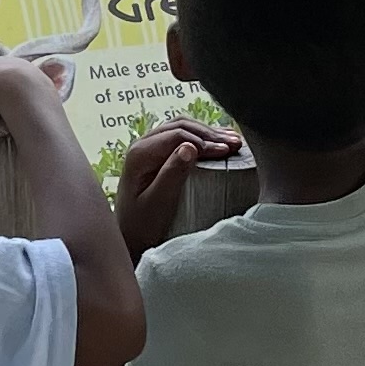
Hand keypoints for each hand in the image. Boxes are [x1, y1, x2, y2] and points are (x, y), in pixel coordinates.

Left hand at [115, 120, 239, 253]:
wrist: (129, 238)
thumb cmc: (141, 226)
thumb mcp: (158, 203)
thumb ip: (172, 174)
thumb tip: (190, 148)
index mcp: (140, 155)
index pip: (177, 136)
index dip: (205, 140)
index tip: (226, 151)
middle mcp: (142, 146)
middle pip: (180, 127)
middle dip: (209, 133)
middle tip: (235, 143)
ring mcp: (148, 149)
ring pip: (181, 129)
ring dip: (207, 133)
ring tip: (233, 141)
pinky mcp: (156, 157)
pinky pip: (180, 138)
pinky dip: (201, 138)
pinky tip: (218, 143)